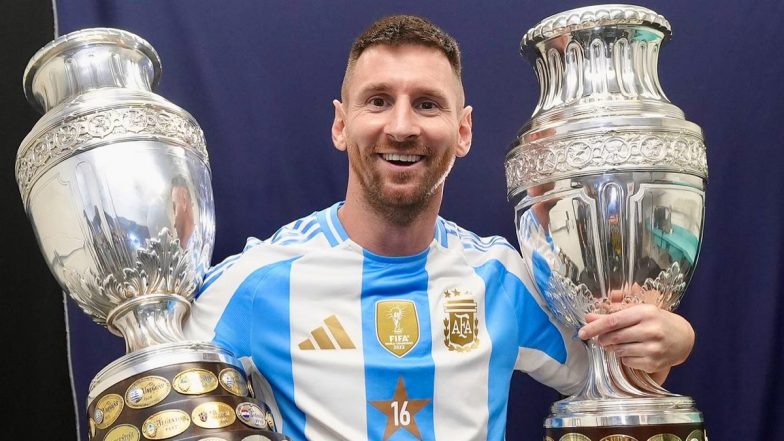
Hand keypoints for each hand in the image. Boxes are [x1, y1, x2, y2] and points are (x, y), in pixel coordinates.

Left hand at [577, 303, 694, 374]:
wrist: (682, 338)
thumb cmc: (656, 320)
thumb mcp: (638, 310)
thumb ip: (614, 312)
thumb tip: (589, 317)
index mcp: (645, 313)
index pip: (613, 321)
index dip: (595, 327)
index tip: (582, 332)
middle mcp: (651, 330)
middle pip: (614, 337)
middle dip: (602, 339)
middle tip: (601, 338)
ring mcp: (654, 349)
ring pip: (619, 351)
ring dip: (613, 348)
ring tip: (619, 342)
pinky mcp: (654, 363)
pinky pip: (628, 361)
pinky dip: (624, 357)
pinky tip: (632, 350)